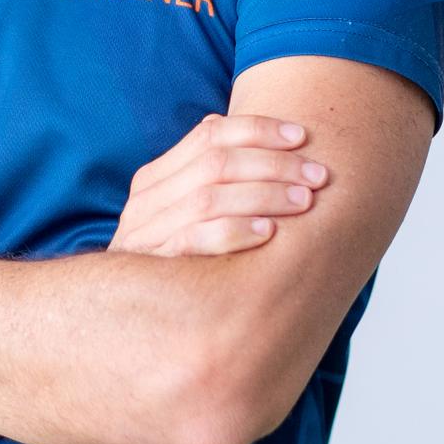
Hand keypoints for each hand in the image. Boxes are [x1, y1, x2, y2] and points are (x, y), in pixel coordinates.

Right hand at [107, 112, 330, 255]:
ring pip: (209, 197)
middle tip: (316, 176)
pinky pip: (195, 239)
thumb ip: (202, 176)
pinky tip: (269, 233)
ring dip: (264, 195)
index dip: (259, 130)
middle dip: (274, 165)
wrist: (126, 321)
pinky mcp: (154, 265)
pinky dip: (235, 231)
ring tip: (303, 201)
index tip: (302, 137)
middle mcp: (147, 199)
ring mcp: (146, 232)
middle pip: (216, 162)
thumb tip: (223, 123)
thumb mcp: (181, 214)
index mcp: (156, 177)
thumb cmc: (172, 260)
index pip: (210, 134)